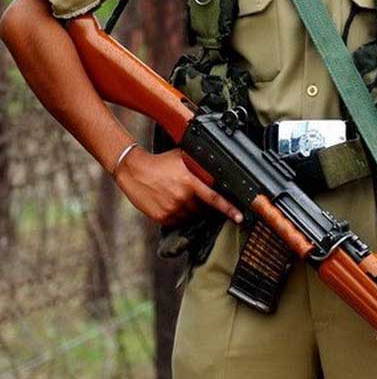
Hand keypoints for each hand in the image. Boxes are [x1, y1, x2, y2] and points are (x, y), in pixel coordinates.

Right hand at [114, 145, 243, 226]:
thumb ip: (199, 164)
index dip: (229, 209)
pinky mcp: (162, 217)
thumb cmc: (160, 162)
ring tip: (177, 195)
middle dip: (200, 202)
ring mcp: (172, 208)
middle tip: (189, 191)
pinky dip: (178, 214)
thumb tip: (217, 167)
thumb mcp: (182, 157)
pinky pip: (178, 221)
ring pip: (191, 216)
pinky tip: (170, 201)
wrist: (135, 170)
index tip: (240, 217)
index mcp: (189, 181)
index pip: (214, 198)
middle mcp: (182, 196)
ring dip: (189, 209)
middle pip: (202, 208)